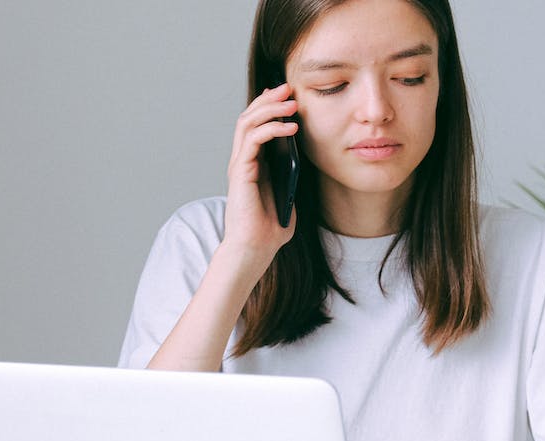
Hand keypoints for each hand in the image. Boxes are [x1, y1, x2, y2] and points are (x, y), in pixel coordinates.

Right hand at [223, 82, 298, 264]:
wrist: (256, 249)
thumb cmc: (271, 228)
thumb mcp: (289, 193)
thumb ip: (292, 175)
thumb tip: (304, 156)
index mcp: (253, 164)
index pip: (256, 125)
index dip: (269, 106)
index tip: (289, 94)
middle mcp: (243, 160)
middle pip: (249, 117)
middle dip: (268, 99)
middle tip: (288, 87)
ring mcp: (240, 165)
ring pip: (247, 123)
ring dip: (269, 108)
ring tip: (290, 101)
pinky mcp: (241, 172)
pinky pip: (253, 140)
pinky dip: (271, 129)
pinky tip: (290, 126)